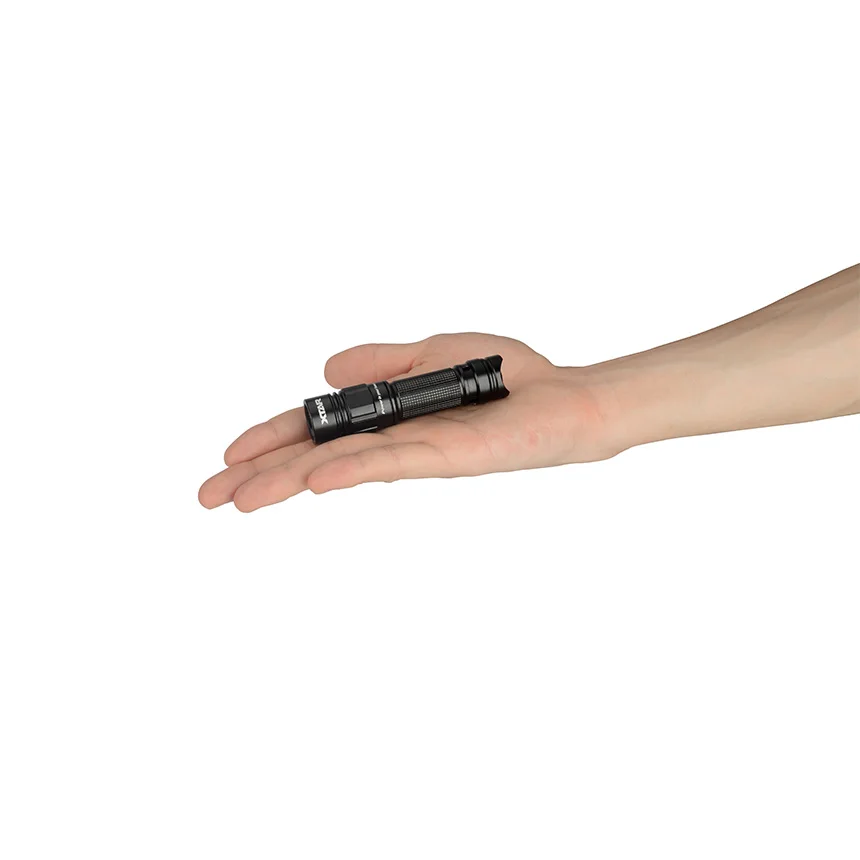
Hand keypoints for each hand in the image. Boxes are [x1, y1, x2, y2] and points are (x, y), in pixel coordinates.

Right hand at [198, 333, 620, 511]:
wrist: (567, 399)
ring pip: (340, 466)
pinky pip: (390, 460)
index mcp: (387, 413)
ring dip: (286, 482)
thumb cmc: (510, 378)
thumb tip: (325, 373)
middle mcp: (394, 438)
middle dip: (259, 475)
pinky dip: (350, 467)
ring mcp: (417, 451)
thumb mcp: (432, 352)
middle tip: (207, 498)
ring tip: (240, 500)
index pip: (316, 428)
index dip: (270, 438)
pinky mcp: (448, 455)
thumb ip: (381, 362)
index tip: (226, 456)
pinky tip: (312, 480)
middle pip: (314, 455)